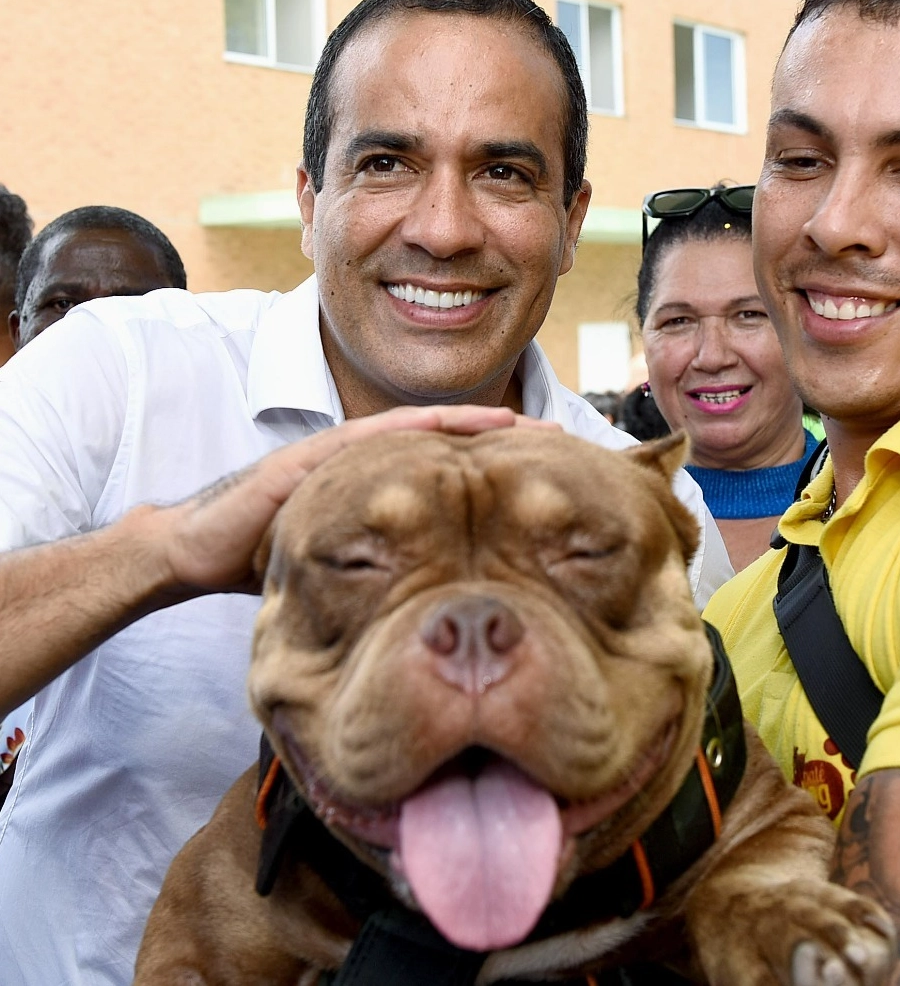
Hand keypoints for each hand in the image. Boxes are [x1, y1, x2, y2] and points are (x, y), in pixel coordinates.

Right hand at [153, 405, 531, 596]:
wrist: (198, 549)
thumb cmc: (270, 557)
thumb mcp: (348, 567)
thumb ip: (390, 571)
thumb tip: (442, 614)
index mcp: (378, 487)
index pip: (452, 468)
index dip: (502, 464)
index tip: (557, 469)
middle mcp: (365, 463)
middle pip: (449, 442)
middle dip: (507, 438)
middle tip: (563, 436)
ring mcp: (337, 454)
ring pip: (419, 430)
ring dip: (473, 425)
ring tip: (524, 426)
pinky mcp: (310, 458)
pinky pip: (370, 437)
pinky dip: (415, 428)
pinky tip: (453, 424)